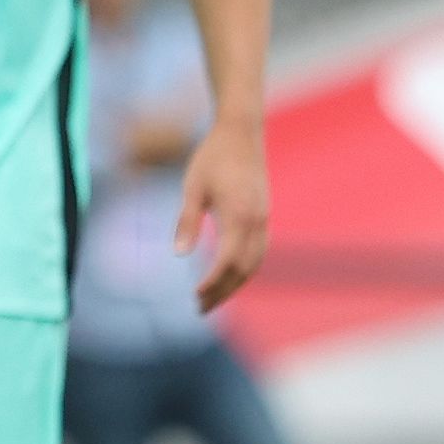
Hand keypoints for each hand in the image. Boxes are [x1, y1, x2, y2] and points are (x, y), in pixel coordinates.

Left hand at [178, 113, 272, 308]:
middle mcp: (257, 222)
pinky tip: (227, 277)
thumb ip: (187, 222)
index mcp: (240, 216)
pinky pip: (258, 252)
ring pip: (254, 263)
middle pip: (244, 269)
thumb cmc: (212, 158)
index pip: (227, 261)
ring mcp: (264, 220)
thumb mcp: (193, 188)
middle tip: (199, 309)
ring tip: (211, 299)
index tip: (195, 297)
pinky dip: (244, 270)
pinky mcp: (264, 216)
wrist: (241, 134)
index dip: (213, 283)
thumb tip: (178, 255)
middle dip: (222, 291)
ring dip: (234, 284)